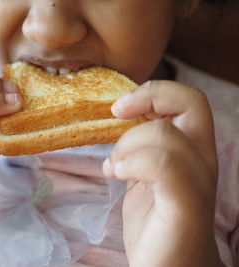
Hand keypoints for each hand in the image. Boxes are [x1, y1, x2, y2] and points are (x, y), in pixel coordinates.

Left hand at [103, 81, 222, 265]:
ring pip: (166, 134)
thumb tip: (122, 120)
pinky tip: (117, 175)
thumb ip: (141, 148)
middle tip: (115, 118)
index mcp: (192, 150)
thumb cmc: (155, 223)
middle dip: (146, 100)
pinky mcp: (185, 204)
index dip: (154, 91)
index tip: (120, 107)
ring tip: (113, 167)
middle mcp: (202, 160)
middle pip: (190, 102)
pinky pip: (163, 165)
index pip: (188, 99)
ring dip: (127, 145)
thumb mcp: (143, 175)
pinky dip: (132, 163)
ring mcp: (197, 181)